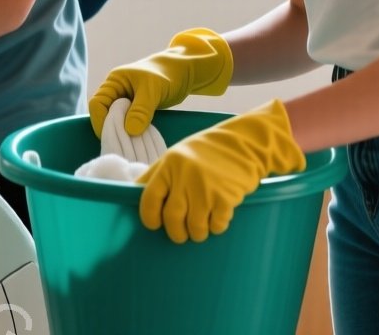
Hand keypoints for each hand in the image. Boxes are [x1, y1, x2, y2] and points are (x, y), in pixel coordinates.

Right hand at [89, 28, 233, 137]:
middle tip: (121, 144)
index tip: (110, 135)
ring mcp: (126, 100)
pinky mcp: (136, 109)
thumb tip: (129, 130)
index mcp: (115, 81)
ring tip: (130, 145)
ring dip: (122, 132)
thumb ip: (141, 110)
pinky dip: (131, 131)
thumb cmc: (168, 75)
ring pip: (116, 120)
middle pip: (104, 113)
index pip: (97, 103)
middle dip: (110, 128)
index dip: (100, 120)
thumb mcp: (153, 90)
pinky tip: (138, 141)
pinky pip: (127, 123)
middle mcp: (117, 91)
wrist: (186, 72)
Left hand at [137, 100, 305, 243]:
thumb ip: (158, 174)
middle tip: (181, 234)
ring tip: (200, 229)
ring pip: (195, 227)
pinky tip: (218, 219)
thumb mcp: (177, 155)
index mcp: (169, 165)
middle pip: (172, 218)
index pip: (149, 198)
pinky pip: (217, 225)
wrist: (245, 143)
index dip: (150, 217)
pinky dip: (216, 227)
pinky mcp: (226, 197)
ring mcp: (206, 187)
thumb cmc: (207, 151)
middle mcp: (185, 176)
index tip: (155, 224)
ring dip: (197, 233)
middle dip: (176, 232)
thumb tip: (133, 194)